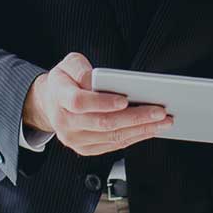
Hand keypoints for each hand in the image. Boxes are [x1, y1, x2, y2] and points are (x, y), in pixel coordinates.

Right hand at [23, 52, 173, 155]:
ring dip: (140, 130)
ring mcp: (74, 138)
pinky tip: (149, 130)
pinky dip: (133, 138)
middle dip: (135, 117)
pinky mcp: (84, 148)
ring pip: (111, 137)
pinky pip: (112, 146)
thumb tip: (98, 80)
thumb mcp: (68, 64)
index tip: (125, 99)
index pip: (80, 102)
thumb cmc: (64, 81)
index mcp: (60, 96)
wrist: (50, 102)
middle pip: (103, 123)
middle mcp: (65, 122)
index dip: (103, 102)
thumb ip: (81, 69)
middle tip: (159, 111)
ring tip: (162, 122)